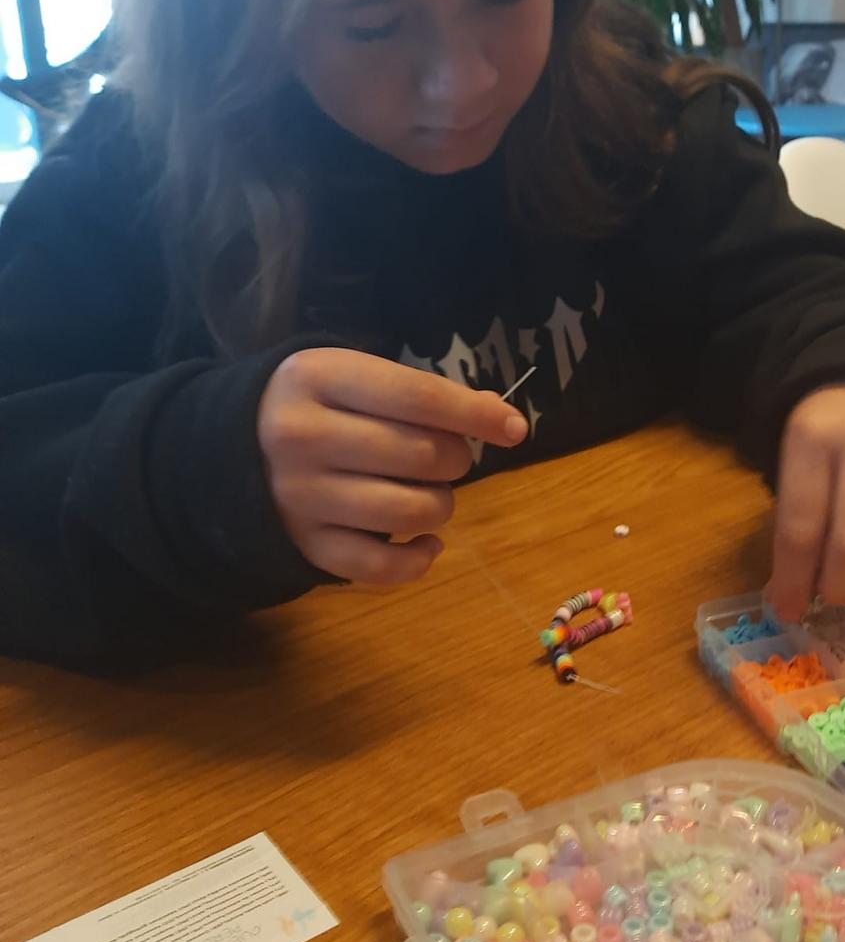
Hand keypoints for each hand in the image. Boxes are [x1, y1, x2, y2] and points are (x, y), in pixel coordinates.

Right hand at [258, 348, 527, 587]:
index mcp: (319, 377)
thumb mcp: (354, 377)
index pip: (417, 397)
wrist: (232, 447)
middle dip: (455, 458)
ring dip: (441, 504)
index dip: (476, 414)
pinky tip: (426, 541)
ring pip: (408, 510)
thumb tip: (499, 416)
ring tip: (430, 492)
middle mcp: (302, 436)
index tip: (515, 427)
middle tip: (446, 456)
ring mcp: (299, 495)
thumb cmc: (316, 403)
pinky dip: (419, 558)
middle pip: (420, 455)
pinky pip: (381, 565)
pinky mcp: (304, 544)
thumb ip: (420, 394)